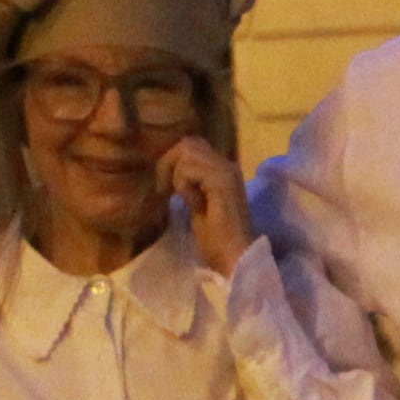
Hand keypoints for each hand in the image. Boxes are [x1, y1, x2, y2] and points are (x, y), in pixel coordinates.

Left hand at [159, 137, 251, 279]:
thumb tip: (169, 168)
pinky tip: (196, 205)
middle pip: (187, 143)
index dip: (173, 160)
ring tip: (187, 200)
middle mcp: (228, 164)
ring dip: (177, 178)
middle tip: (165, 189)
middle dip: (169, 163)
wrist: (234, 256)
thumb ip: (189, 182)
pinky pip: (188, 170)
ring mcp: (226, 171)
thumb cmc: (216, 237)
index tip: (166, 187)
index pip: (192, 145)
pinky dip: (184, 187)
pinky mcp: (222, 182)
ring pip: (186, 154)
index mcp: (223, 169)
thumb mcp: (196, 202)